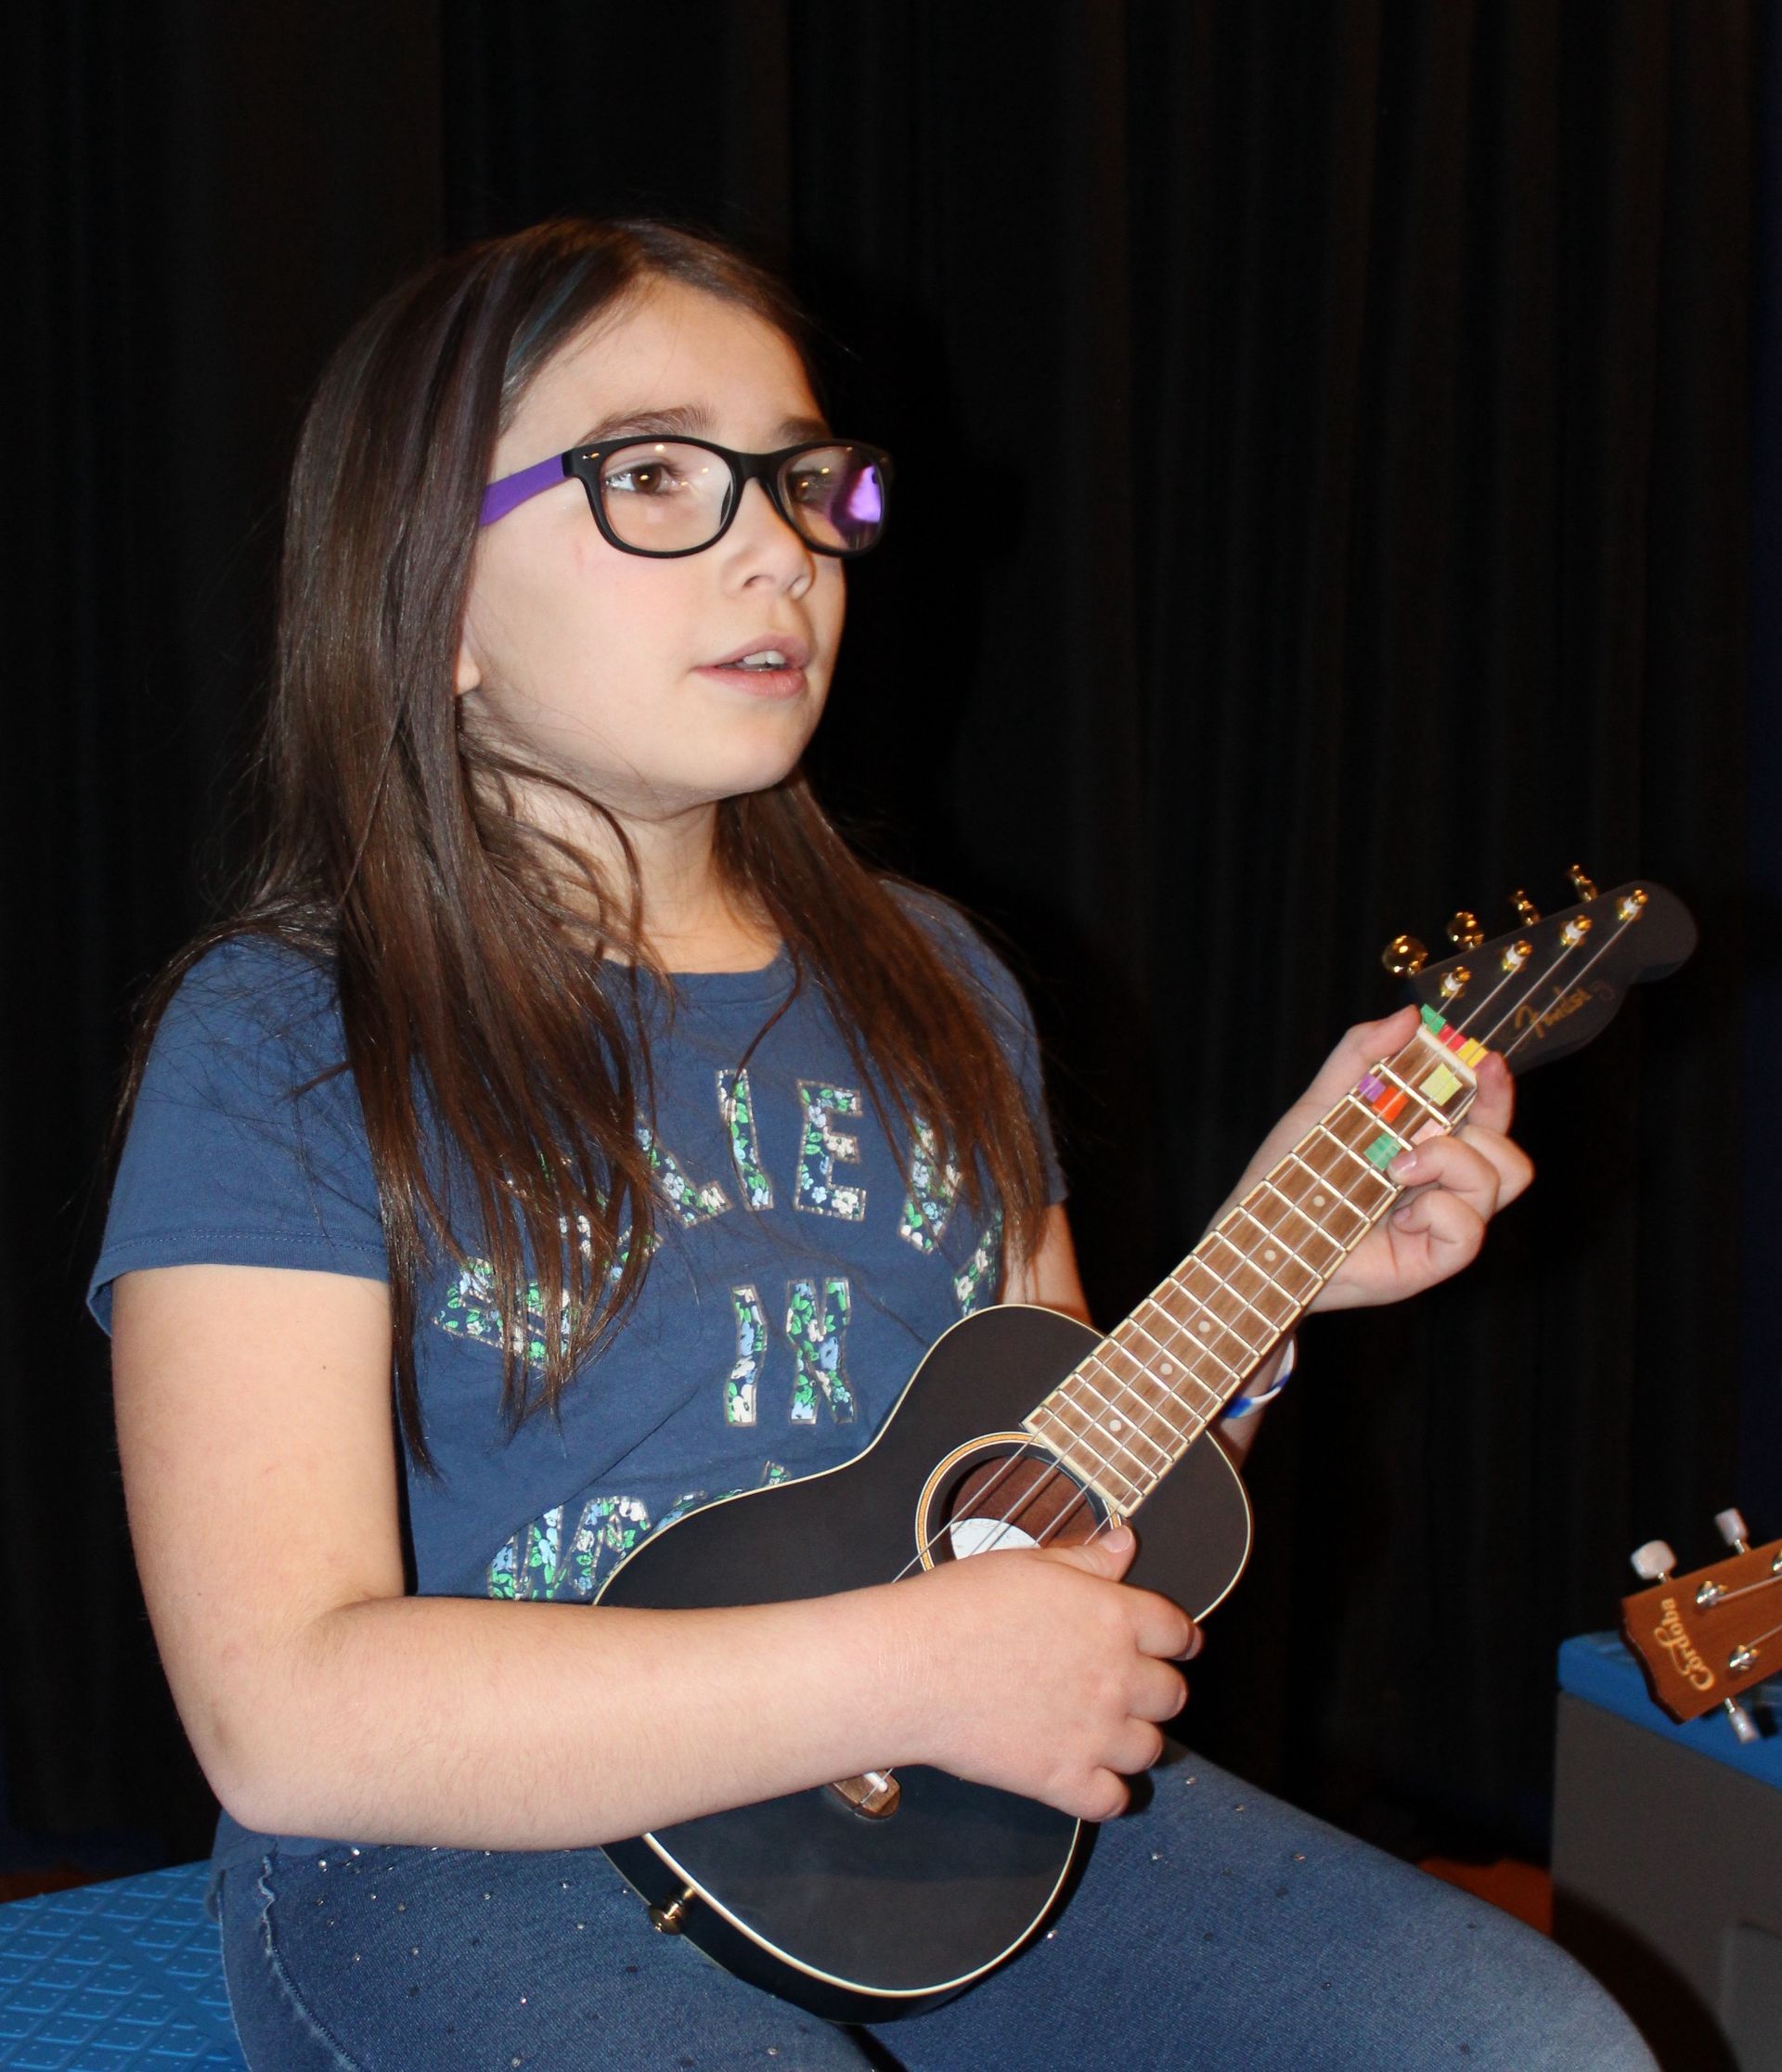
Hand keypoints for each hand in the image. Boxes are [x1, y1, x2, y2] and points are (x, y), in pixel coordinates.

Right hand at [893, 1526, 1196, 1820]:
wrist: (910, 1668)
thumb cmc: (958, 1609)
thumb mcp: (1029, 1565)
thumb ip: (1087, 1560)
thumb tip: (1125, 1544)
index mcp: (1112, 1617)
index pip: (1177, 1632)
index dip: (1178, 1638)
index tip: (1175, 1644)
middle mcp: (1115, 1677)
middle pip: (1172, 1695)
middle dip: (1156, 1689)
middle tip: (1126, 1686)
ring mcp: (1094, 1734)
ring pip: (1150, 1750)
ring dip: (1133, 1740)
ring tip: (1103, 1728)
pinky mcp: (1064, 1779)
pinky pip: (1113, 1801)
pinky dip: (1106, 1793)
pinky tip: (1087, 1775)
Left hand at [1225, 1005, 1533, 1314]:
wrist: (1258, 1232)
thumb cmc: (1290, 1172)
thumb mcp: (1322, 1102)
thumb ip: (1361, 1055)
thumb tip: (1409, 1017)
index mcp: (1426, 1148)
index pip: (1487, 1119)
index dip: (1498, 1089)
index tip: (1486, 1060)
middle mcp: (1443, 1187)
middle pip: (1511, 1155)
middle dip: (1486, 1123)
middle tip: (1424, 1127)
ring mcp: (1442, 1225)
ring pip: (1502, 1182)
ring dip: (1452, 1160)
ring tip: (1396, 1168)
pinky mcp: (1432, 1261)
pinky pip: (1471, 1230)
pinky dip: (1439, 1211)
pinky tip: (1397, 1214)